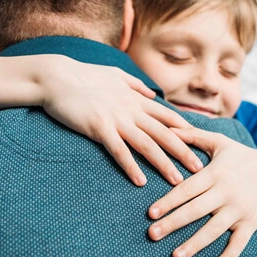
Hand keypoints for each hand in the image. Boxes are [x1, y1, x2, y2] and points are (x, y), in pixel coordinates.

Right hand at [38, 55, 203, 185]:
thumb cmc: (84, 76)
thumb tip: (152, 93)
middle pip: (164, 133)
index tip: (200, 146)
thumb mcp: (115, 75)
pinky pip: (119, 151)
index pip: (167, 117)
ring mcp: (116, 118)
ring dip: (163, 164)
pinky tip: (140, 182)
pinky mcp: (99, 127)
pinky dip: (130, 166)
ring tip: (177, 181)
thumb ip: (135, 84)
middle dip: (184, 152)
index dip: (186, 132)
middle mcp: (131, 109)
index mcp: (136, 98)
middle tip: (199, 169)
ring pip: (147, 144)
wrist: (56, 76)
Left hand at [148, 127, 256, 256]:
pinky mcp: (252, 223)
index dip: (168, 201)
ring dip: (194, 244)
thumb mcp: (220, 142)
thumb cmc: (243, 157)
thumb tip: (168, 127)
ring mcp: (239, 210)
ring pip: (213, 229)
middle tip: (152, 235)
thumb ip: (193, 135)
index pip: (187, 189)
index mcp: (215, 174)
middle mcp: (225, 193)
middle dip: (172, 223)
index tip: (150, 213)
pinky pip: (239, 243)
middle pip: (195, 211)